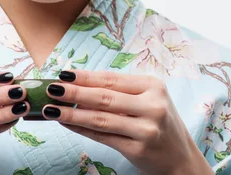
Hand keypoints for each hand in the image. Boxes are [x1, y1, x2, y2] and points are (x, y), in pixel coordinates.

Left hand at [41, 70, 213, 174]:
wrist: (180, 157)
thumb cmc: (159, 123)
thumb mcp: (148, 100)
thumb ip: (120, 92)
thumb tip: (79, 85)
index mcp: (154, 86)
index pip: (113, 79)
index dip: (86, 76)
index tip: (64, 73)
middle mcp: (152, 105)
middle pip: (105, 97)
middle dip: (74, 92)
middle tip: (51, 88)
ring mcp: (146, 128)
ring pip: (101, 118)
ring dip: (72, 113)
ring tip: (50, 108)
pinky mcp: (138, 149)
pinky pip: (103, 137)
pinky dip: (82, 130)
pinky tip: (67, 124)